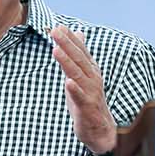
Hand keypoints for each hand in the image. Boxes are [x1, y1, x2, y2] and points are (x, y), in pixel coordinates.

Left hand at [50, 26, 116, 154]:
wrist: (100, 129)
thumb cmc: (88, 99)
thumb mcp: (82, 74)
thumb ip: (78, 55)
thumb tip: (78, 32)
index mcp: (90, 70)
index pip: (80, 50)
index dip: (70, 38)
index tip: (58, 26)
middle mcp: (92, 78)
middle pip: (78, 58)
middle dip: (66, 44)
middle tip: (54, 31)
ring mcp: (91, 92)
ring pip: (77, 74)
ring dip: (67, 62)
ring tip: (56, 50)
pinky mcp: (87, 107)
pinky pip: (80, 97)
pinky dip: (75, 89)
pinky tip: (68, 82)